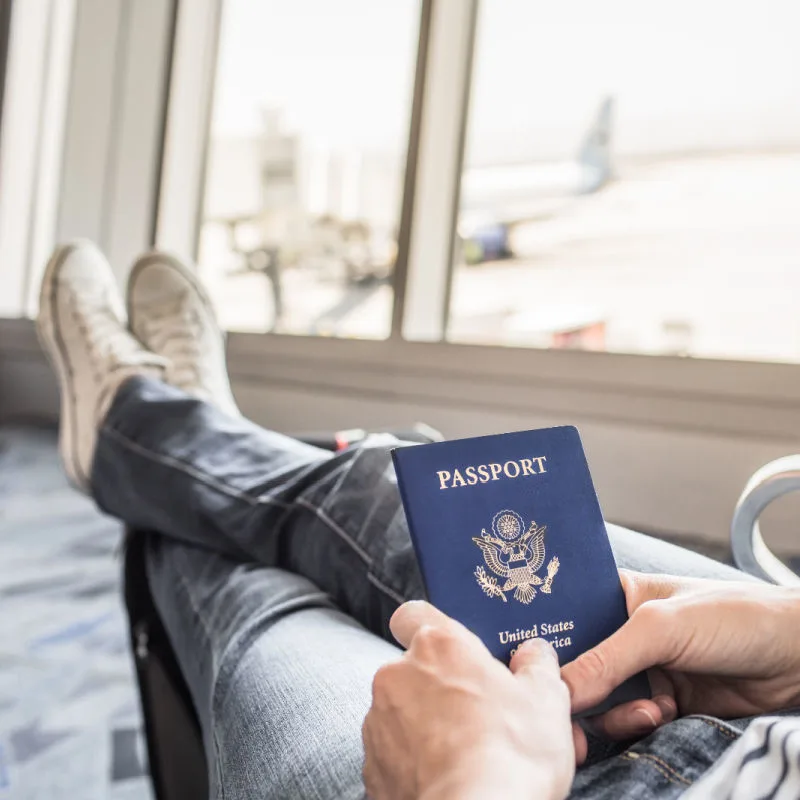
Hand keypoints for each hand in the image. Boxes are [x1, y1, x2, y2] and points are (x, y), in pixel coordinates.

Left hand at [362, 600, 579, 799]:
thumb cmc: (511, 752)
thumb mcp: (546, 698)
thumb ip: (537, 665)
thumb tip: (534, 654)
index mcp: (437, 645)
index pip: (414, 614)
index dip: (432, 629)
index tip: (455, 652)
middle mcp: (397, 675)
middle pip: (413, 669)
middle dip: (439, 686)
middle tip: (477, 714)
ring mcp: (379, 722)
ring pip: (401, 711)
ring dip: (425, 724)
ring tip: (465, 752)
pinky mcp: (372, 767)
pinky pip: (393, 753)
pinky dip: (413, 761)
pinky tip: (446, 776)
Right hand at [562, 570, 799, 741]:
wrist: (797, 659)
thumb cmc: (733, 618)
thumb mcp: (661, 628)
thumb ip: (607, 659)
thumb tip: (559, 690)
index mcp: (616, 596)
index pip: (565, 617)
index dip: (544, 641)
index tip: (528, 665)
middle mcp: (622, 633)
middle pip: (576, 664)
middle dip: (572, 688)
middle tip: (565, 712)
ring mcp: (641, 669)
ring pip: (598, 698)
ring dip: (612, 711)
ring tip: (645, 711)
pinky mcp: (659, 702)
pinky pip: (625, 720)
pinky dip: (634, 724)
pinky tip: (659, 716)